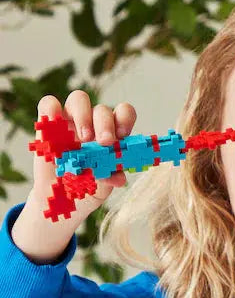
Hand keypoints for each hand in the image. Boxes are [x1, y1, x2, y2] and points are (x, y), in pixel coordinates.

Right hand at [13, 92, 136, 261]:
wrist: (60, 198)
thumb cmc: (87, 186)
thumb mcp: (102, 184)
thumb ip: (110, 177)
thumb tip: (119, 178)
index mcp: (112, 133)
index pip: (124, 112)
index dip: (125, 119)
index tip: (123, 136)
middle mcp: (93, 123)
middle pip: (102, 109)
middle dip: (105, 123)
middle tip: (105, 142)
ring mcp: (70, 121)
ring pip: (79, 99)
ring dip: (84, 115)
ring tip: (83, 139)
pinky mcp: (47, 124)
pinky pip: (48, 104)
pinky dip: (52, 108)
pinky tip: (55, 121)